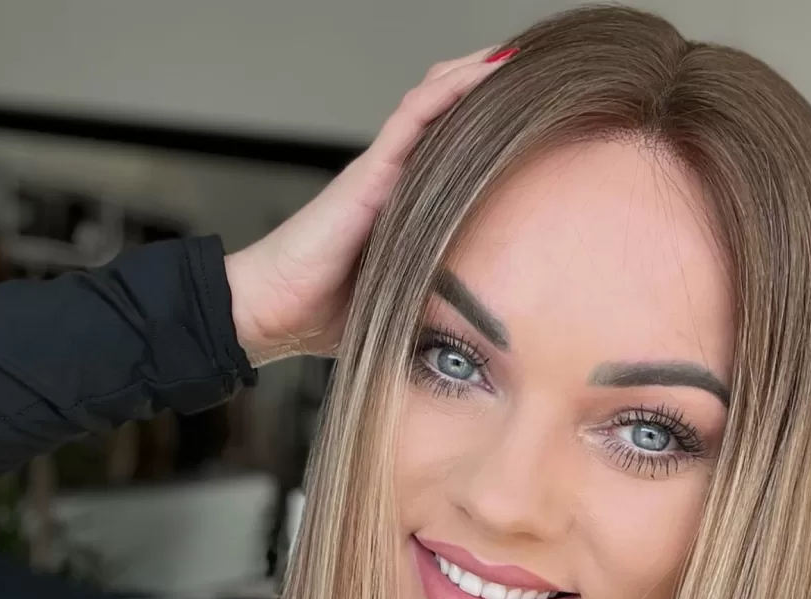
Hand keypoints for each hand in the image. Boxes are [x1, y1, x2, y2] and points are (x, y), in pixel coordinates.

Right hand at [224, 44, 518, 365]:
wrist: (272, 310)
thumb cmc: (324, 312)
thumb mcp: (401, 302)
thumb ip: (436, 298)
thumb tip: (483, 330)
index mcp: (404, 205)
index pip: (453, 151)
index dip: (491, 129)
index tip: (537, 118)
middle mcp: (394, 177)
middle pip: (448, 114)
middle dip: (489, 92)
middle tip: (539, 76)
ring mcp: (380, 169)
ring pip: (434, 102)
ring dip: (474, 75)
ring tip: (517, 57)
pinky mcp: (368, 172)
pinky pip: (414, 116)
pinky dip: (449, 91)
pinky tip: (484, 73)